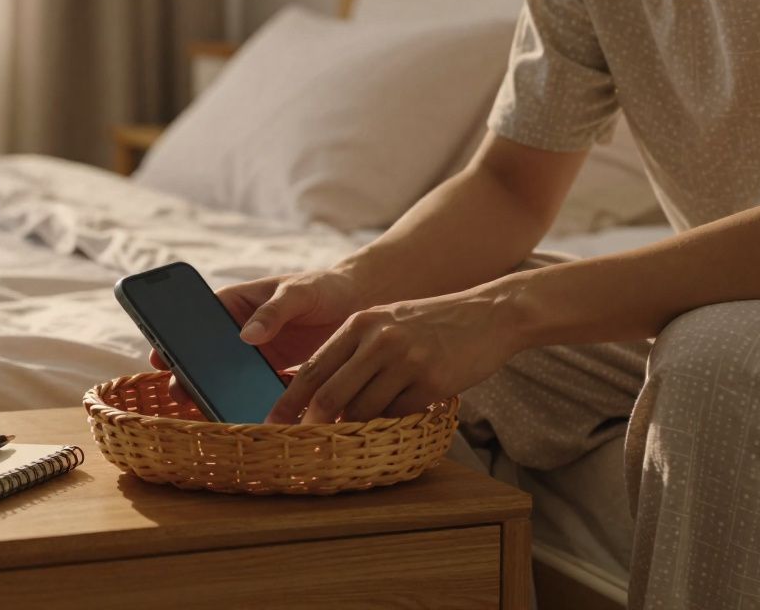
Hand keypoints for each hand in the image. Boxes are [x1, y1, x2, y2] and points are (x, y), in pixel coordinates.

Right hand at [149, 269, 364, 399]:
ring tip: (206, 407)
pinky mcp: (270, 374)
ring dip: (214, 391)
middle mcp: (237, 330)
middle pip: (205, 353)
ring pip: (224, 375)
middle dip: (189, 371)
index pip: (196, 319)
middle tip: (179, 390)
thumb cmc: (324, 288)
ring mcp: (252, 355)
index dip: (174, 337)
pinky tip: (240, 416)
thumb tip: (247, 335)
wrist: (358, 307)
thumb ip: (274, 311)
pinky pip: (250, 389)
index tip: (160, 355)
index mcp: (234, 302)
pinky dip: (244, 402)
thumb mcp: (299, 292)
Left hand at [266, 287, 525, 423]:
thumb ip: (353, 349)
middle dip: (311, 424)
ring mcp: (405, 360)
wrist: (488, 314)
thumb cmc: (431, 323)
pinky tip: (389, 426)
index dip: (289, 400)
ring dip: (353, 429)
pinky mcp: (431, 381)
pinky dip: (388, 425)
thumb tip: (317, 390)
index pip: (313, 367)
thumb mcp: (386, 322)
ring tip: (348, 441)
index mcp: (360, 322)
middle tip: (298, 445)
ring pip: (362, 409)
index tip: (271, 423)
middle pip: (330, 393)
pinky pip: (397, 415)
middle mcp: (378, 339)